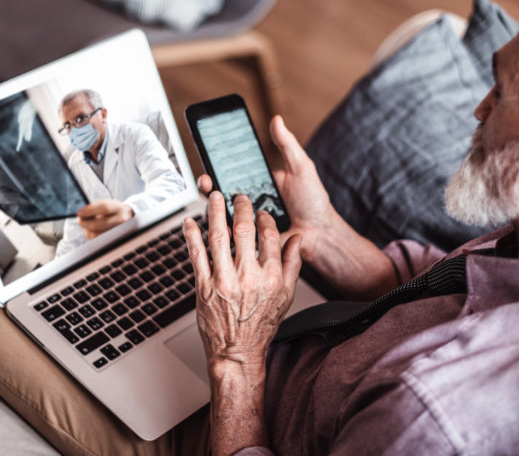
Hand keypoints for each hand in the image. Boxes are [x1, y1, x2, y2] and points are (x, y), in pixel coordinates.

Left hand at [77, 199, 133, 239]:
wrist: (128, 219)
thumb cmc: (113, 211)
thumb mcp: (108, 204)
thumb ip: (95, 207)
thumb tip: (81, 214)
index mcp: (119, 208)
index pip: (104, 207)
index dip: (89, 210)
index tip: (79, 212)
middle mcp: (121, 221)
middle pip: (97, 224)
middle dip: (84, 223)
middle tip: (80, 220)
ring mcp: (118, 232)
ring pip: (95, 234)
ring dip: (87, 230)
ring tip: (88, 224)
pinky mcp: (114, 241)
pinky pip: (96, 240)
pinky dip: (90, 235)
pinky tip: (93, 230)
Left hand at [183, 191, 301, 372]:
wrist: (238, 351)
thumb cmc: (261, 325)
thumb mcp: (287, 295)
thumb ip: (292, 264)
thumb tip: (296, 239)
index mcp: (270, 276)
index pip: (268, 235)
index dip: (263, 218)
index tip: (259, 213)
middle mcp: (247, 276)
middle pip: (242, 230)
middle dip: (239, 207)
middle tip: (237, 197)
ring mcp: (224, 281)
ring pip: (217, 236)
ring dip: (214, 212)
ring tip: (213, 197)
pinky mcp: (204, 287)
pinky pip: (196, 255)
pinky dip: (192, 236)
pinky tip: (190, 223)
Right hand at [197, 116, 335, 263]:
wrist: (321, 233)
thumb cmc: (313, 201)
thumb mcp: (301, 168)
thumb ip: (287, 145)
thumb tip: (276, 119)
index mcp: (258, 184)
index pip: (231, 173)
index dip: (217, 166)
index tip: (208, 157)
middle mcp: (249, 202)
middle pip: (220, 193)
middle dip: (208, 186)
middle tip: (206, 180)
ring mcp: (248, 221)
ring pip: (222, 214)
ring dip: (213, 207)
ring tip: (213, 199)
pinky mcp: (250, 240)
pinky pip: (233, 235)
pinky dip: (224, 230)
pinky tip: (222, 223)